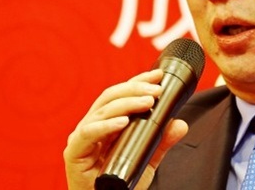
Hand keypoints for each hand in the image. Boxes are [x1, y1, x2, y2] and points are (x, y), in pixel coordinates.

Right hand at [63, 69, 188, 189]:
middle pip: (110, 97)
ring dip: (126, 103)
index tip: (158, 76)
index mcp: (106, 123)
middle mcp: (92, 126)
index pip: (121, 94)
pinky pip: (89, 133)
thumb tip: (180, 123)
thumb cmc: (120, 185)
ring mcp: (81, 138)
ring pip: (102, 110)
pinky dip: (106, 125)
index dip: (138, 81)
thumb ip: (161, 142)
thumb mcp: (146, 160)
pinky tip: (123, 122)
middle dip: (134, 89)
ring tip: (147, 103)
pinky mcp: (74, 152)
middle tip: (156, 90)